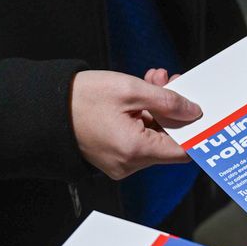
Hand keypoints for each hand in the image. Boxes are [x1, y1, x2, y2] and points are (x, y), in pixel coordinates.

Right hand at [71, 70, 201, 179]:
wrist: (46, 108)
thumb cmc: (80, 99)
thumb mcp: (130, 89)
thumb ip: (167, 101)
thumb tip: (192, 111)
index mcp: (135, 150)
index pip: (183, 150)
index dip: (195, 129)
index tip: (200, 110)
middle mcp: (129, 164)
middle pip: (168, 141)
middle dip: (173, 110)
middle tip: (169, 82)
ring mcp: (121, 163)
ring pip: (154, 138)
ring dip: (158, 110)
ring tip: (152, 82)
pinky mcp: (113, 156)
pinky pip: (139, 139)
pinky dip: (144, 118)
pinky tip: (140, 95)